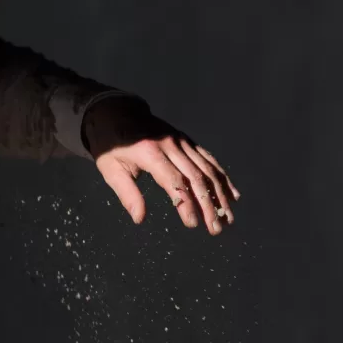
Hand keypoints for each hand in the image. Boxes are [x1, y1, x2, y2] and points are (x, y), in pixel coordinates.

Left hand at [84, 97, 239, 233]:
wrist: (116, 112)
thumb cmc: (110, 145)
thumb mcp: (110, 169)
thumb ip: (127, 194)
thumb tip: (139, 218)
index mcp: (150, 152)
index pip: (174, 181)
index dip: (185, 203)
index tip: (192, 224)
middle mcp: (171, 145)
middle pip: (196, 177)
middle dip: (208, 205)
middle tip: (215, 229)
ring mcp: (182, 141)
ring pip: (207, 170)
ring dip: (220, 195)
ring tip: (228, 218)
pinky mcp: (187, 141)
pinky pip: (209, 160)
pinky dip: (222, 178)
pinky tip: (233, 196)